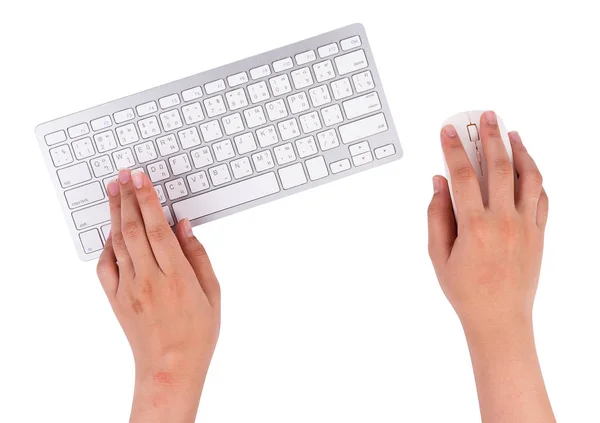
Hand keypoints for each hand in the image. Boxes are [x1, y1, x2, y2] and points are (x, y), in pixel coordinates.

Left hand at [96, 169, 219, 422]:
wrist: (170, 367)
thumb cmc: (198, 332)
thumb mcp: (211, 293)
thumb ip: (197, 256)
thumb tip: (184, 225)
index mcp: (176, 276)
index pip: (157, 228)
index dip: (147, 199)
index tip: (140, 178)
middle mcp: (149, 279)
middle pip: (133, 229)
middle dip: (126, 197)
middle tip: (123, 175)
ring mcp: (128, 289)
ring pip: (117, 242)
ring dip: (114, 214)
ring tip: (113, 191)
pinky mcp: (116, 299)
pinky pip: (105, 266)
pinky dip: (106, 245)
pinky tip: (110, 232)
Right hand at [427, 111, 553, 421]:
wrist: (500, 318)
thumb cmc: (465, 290)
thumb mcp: (438, 255)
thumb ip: (436, 216)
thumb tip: (438, 183)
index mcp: (474, 226)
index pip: (462, 175)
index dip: (453, 148)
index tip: (448, 130)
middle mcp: (504, 221)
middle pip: (499, 167)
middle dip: (491, 136)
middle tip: (486, 116)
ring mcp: (526, 226)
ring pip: (528, 177)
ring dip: (520, 151)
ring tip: (512, 133)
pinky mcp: (540, 233)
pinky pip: (542, 197)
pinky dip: (535, 177)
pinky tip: (528, 166)